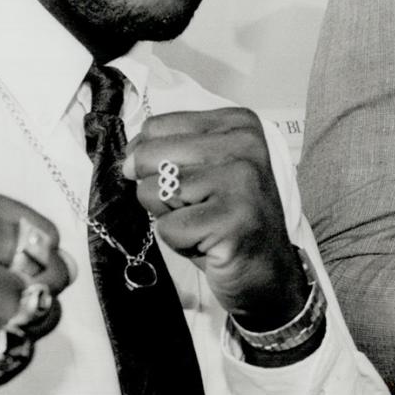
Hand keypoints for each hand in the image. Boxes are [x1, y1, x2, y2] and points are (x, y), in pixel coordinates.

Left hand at [123, 108, 307, 329]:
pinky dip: (179, 242)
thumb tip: (126, 162)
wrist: (268, 271)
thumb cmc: (226, 219)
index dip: (154, 162)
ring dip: (169, 217)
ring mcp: (241, 181)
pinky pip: (167, 227)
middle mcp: (244, 144)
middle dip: (158, 190)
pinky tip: (208, 242)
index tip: (191, 183)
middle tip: (196, 208)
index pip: (155, 128)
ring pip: (154, 191)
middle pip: (149, 155)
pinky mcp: (232, 219)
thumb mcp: (202, 171)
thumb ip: (167, 152)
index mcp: (237, 123)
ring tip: (203, 224)